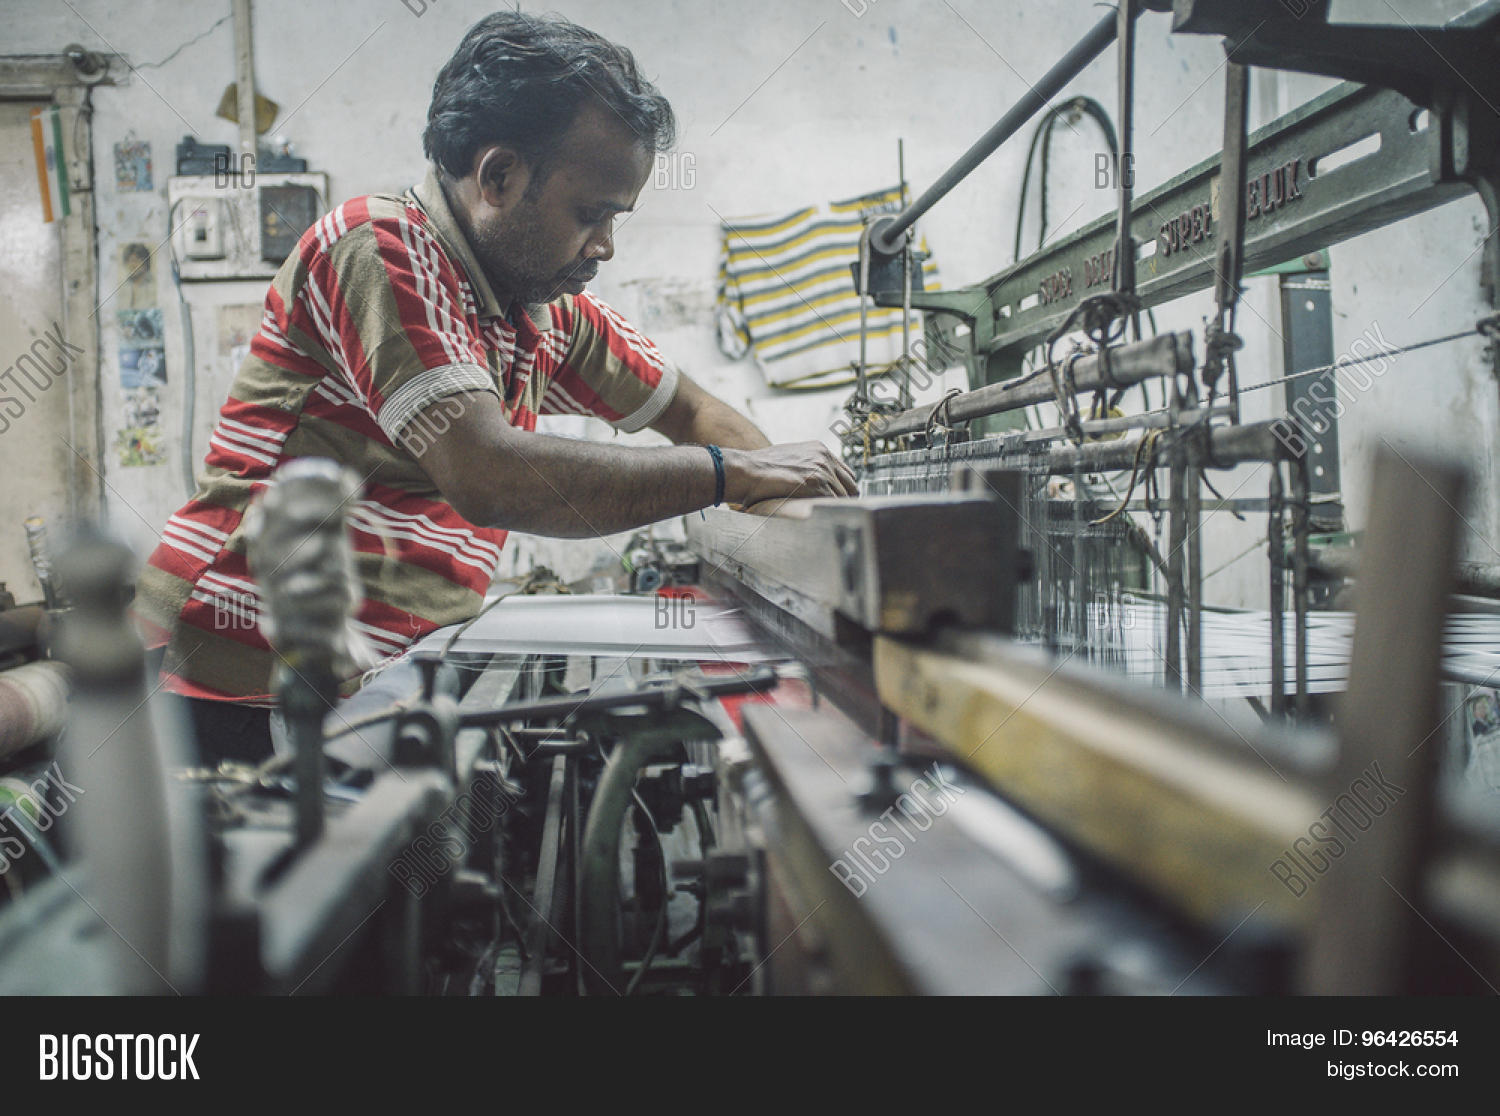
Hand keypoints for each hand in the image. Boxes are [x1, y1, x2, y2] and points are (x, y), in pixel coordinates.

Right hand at [722, 441, 857, 505]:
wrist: (745, 471)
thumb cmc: (759, 468)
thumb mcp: (789, 458)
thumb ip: (808, 466)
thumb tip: (817, 484)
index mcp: (820, 449)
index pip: (846, 473)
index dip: (844, 489)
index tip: (840, 501)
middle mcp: (824, 457)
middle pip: (851, 485)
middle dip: (845, 500)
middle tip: (837, 514)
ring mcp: (821, 469)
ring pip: (844, 496)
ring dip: (836, 508)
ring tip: (827, 519)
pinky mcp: (815, 484)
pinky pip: (833, 503)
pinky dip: (829, 512)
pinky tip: (821, 518)